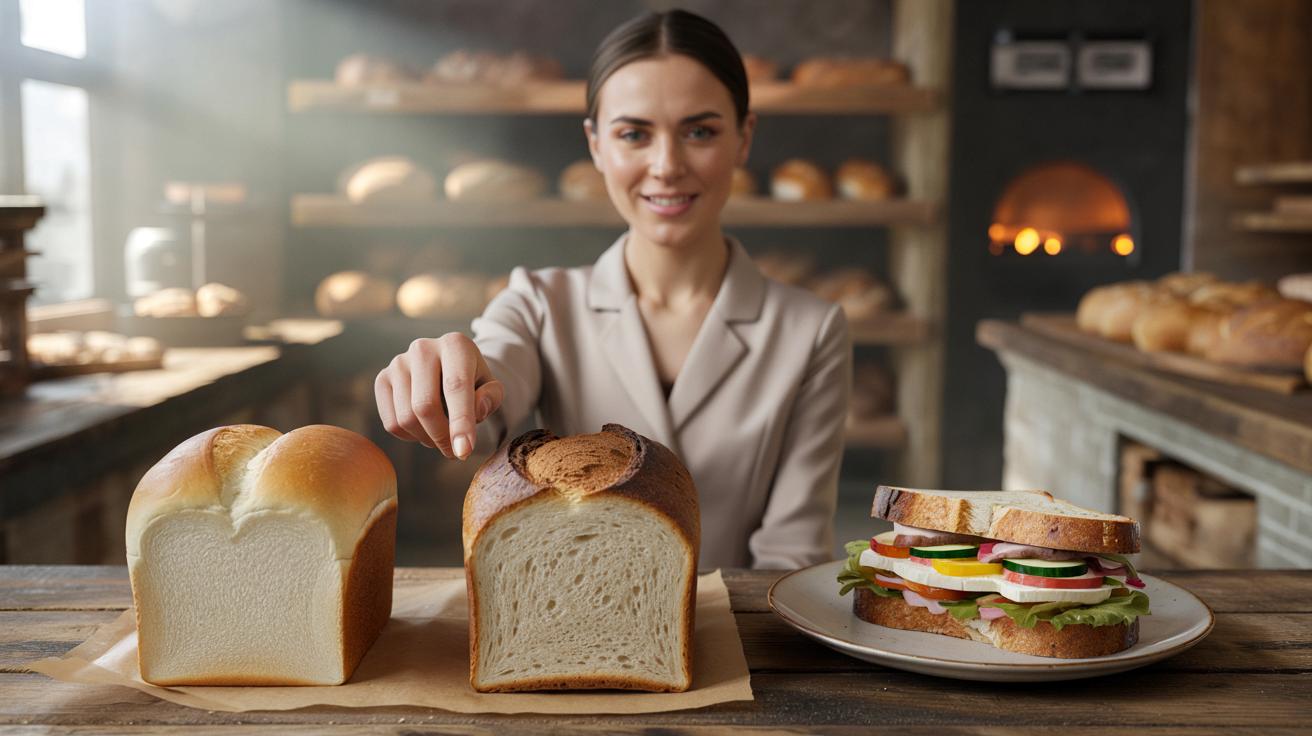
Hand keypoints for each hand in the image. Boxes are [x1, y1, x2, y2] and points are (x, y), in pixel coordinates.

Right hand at [374, 333, 504, 458]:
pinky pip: (392, 423)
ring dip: (427, 439)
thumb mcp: (491, 388)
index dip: (460, 422)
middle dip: (442, 437)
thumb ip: (491, 398)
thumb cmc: (473, 382)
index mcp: (455, 345)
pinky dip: (410, 437)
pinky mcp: (383, 378)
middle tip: (456, 451)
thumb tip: (477, 410)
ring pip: (406, 418)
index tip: (464, 452)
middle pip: (425, 406)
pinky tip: (424, 429)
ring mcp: (398, 362)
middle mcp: (423, 348)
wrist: (448, 368)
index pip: (456, 387)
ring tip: (442, 437)